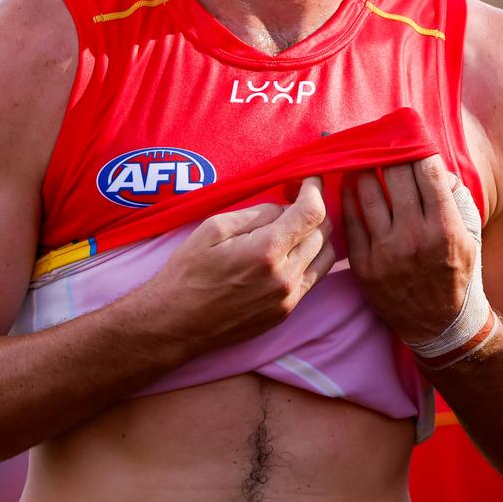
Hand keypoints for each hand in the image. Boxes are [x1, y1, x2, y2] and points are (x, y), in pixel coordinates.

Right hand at [149, 177, 335, 354]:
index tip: (309, 178)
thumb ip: (257, 213)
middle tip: (294, 198)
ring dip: (316, 235)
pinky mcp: (285, 313)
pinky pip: (313, 278)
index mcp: (267, 251)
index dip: (316, 189)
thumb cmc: (188, 271)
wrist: (175, 323)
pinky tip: (288, 250)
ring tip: (293, 225)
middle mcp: (285, 277)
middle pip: (323, 233)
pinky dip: (309, 258)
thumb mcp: (215, 227)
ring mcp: (288, 299)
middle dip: (313, 210)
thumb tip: (285, 208)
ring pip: (326, 257)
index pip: (313, 213)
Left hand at [342, 156, 476, 345]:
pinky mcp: (364, 265)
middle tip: (383, 140)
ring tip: (362, 155)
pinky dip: (348, 195)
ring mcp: (386, 252)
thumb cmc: (457, 273)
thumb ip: (455, 197)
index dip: (417, 149)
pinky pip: (350, 219)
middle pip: (394, 175)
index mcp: (445, 228)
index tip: (410, 138)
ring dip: (363, 167)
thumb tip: (433, 161)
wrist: (439, 327)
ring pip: (366, 192)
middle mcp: (414, 238)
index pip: (427, 171)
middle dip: (389, 152)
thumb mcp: (469, 235)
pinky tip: (349, 181)